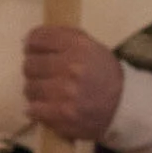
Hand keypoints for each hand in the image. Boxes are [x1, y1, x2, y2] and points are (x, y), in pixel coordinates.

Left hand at [23, 25, 121, 140]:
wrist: (125, 105)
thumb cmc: (103, 73)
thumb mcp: (90, 46)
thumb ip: (61, 38)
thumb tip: (27, 40)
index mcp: (79, 46)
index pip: (38, 39)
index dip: (31, 45)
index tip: (33, 51)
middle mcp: (72, 67)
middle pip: (29, 64)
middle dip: (34, 69)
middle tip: (43, 74)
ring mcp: (66, 92)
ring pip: (29, 88)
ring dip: (35, 90)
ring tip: (48, 92)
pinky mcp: (63, 114)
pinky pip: (33, 109)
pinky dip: (36, 109)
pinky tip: (47, 107)